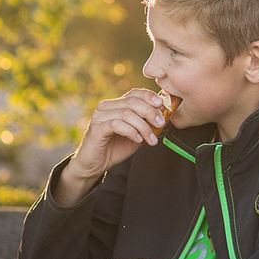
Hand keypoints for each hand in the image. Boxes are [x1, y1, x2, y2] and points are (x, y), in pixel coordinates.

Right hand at [55, 89, 165, 205]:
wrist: (94, 165)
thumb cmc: (115, 148)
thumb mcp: (135, 134)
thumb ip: (146, 124)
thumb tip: (164, 115)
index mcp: (115, 104)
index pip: (134, 93)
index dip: (150, 96)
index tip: (163, 105)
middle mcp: (106, 106)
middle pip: (133, 102)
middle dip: (150, 112)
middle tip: (161, 124)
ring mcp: (100, 116)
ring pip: (127, 113)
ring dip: (143, 127)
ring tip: (151, 139)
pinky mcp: (97, 128)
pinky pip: (118, 125)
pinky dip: (131, 132)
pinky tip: (138, 140)